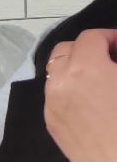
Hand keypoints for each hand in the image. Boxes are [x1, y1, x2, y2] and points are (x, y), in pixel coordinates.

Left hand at [44, 29, 116, 161]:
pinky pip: (55, 96)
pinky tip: (91, 101)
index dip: (111, 36)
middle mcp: (60, 83)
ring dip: (76, 67)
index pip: (90, 37)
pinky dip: (70, 89)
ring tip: (101, 78)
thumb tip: (115, 56)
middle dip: (88, 48)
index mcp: (84, 69)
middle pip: (65, 50)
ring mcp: (51, 105)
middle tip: (112, 58)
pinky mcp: (51, 124)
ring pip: (56, 73)